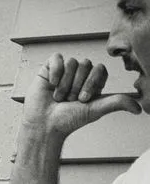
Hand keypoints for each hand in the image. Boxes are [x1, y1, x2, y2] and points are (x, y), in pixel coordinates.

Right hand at [22, 53, 140, 139]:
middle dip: (77, 85)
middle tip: (69, 100)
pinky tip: (51, 84)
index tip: (83, 99)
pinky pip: (56, 58)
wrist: (44, 125)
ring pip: (72, 63)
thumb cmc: (67, 120)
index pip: (100, 69)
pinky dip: (55, 72)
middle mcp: (78, 76)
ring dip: (65, 83)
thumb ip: (117, 102)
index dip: (92, 82)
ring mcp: (63, 72)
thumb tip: (139, 108)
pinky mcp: (48, 70)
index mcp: (92, 83)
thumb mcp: (95, 110)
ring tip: (58, 97)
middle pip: (86, 64)